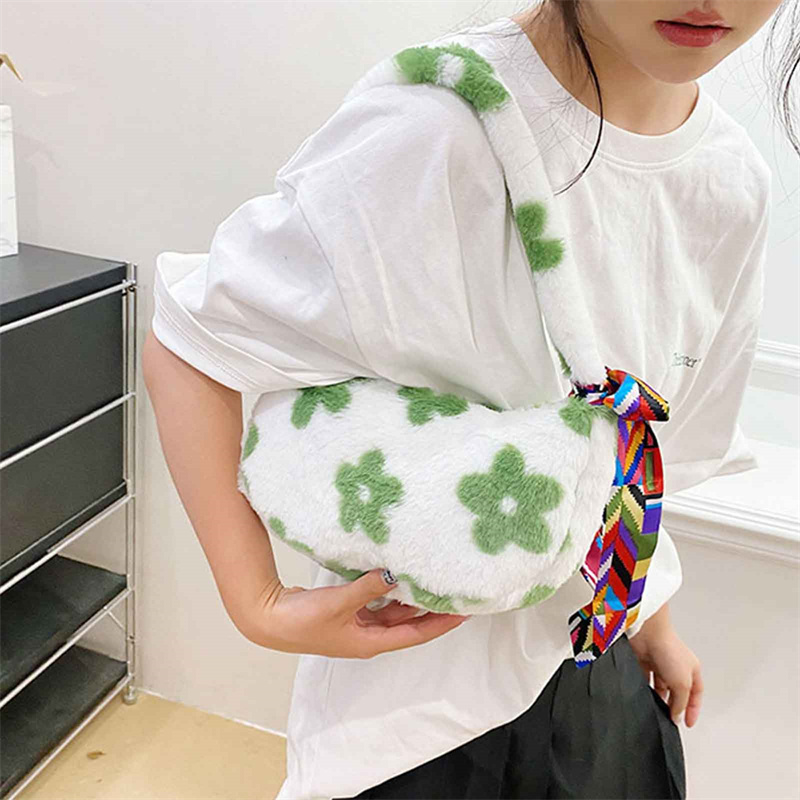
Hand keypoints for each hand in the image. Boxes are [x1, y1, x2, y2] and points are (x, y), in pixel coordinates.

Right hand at [242, 568, 470, 657]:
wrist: (269, 620)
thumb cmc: (302, 620)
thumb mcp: (340, 603)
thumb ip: (369, 588)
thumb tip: (396, 574)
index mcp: (370, 642)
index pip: (415, 634)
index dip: (440, 624)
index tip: (463, 613)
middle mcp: (368, 636)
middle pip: (408, 624)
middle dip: (431, 610)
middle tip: (454, 594)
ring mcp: (357, 625)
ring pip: (393, 612)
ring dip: (411, 600)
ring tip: (432, 582)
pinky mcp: (347, 613)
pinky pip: (376, 603)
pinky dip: (389, 592)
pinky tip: (397, 577)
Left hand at [628, 604, 703, 727]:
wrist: (647, 633)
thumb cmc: (669, 649)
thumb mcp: (683, 683)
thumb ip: (681, 702)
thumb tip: (677, 715)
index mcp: (691, 669)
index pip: (695, 694)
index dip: (693, 709)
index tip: (688, 723)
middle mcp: (675, 666)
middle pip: (676, 692)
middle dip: (673, 705)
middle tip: (668, 719)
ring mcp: (659, 664)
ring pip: (659, 687)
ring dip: (657, 698)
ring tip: (655, 708)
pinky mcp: (643, 662)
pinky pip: (644, 680)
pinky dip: (644, 688)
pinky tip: (643, 695)